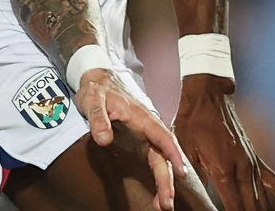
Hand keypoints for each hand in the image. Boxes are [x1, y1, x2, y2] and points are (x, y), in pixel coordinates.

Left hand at [77, 68, 190, 210]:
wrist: (98, 77)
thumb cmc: (98, 88)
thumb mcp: (93, 99)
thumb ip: (98, 118)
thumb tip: (104, 140)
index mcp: (142, 116)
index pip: (162, 137)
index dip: (173, 155)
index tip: (181, 173)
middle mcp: (148, 127)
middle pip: (163, 155)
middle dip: (167, 180)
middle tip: (166, 204)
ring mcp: (145, 135)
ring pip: (160, 160)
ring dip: (163, 182)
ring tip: (163, 205)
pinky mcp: (139, 141)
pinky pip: (153, 160)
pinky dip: (157, 177)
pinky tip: (158, 193)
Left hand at [176, 76, 274, 209]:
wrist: (208, 96)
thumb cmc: (191, 123)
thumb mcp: (183, 150)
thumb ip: (192, 176)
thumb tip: (193, 198)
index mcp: (223, 170)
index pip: (234, 208)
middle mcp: (242, 169)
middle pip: (251, 207)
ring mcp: (252, 164)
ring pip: (263, 199)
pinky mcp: (256, 159)